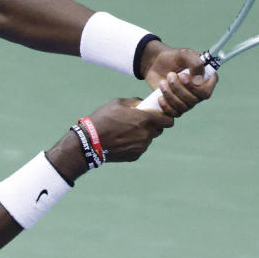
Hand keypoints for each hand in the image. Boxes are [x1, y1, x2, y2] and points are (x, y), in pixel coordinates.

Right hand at [45, 99, 173, 181]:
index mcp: (145, 119)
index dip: (165, 117)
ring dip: (142, 134)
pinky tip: (122, 140)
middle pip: (159, 130)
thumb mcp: (117, 103)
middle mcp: (146, 134)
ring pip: (148, 139)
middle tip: (139, 122)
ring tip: (126, 131)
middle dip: (152, 125)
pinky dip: (134, 144)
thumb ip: (134, 102)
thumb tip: (143, 103)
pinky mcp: (135, 156)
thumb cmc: (102, 119)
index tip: (160, 115)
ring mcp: (141, 147)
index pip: (168, 121)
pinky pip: (140, 147)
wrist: (90, 142)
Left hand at [139, 41, 217, 116]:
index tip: (183, 76)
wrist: (155, 64)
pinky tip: (160, 96)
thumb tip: (199, 81)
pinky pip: (175, 113)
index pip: (207, 90)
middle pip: (195, 99)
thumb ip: (195, 63)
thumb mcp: (184, 54)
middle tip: (170, 75)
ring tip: (163, 82)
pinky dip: (167, 106)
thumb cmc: (172, 57)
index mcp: (205, 78)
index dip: (197, 87)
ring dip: (171, 94)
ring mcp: (188, 100)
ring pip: (184, 106)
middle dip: (179, 88)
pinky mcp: (176, 106)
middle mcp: (199, 91)